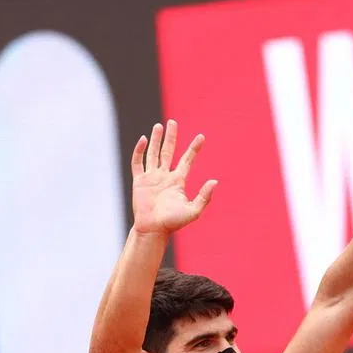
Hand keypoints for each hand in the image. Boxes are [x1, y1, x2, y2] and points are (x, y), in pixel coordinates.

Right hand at [130, 119, 217, 234]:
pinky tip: (142, 139)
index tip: (202, 137)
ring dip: (156, 139)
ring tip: (158, 126)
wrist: (153, 230)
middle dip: (171, 137)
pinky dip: (139, 151)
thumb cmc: (173, 223)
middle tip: (173, 122)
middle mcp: (164, 176)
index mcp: (178, 181)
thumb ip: (204, 196)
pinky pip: (138, 163)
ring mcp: (151, 177)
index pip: (187, 160)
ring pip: (153, 153)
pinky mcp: (139, 181)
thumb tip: (215, 181)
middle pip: (168, 151)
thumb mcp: (193, 210)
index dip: (194, 148)